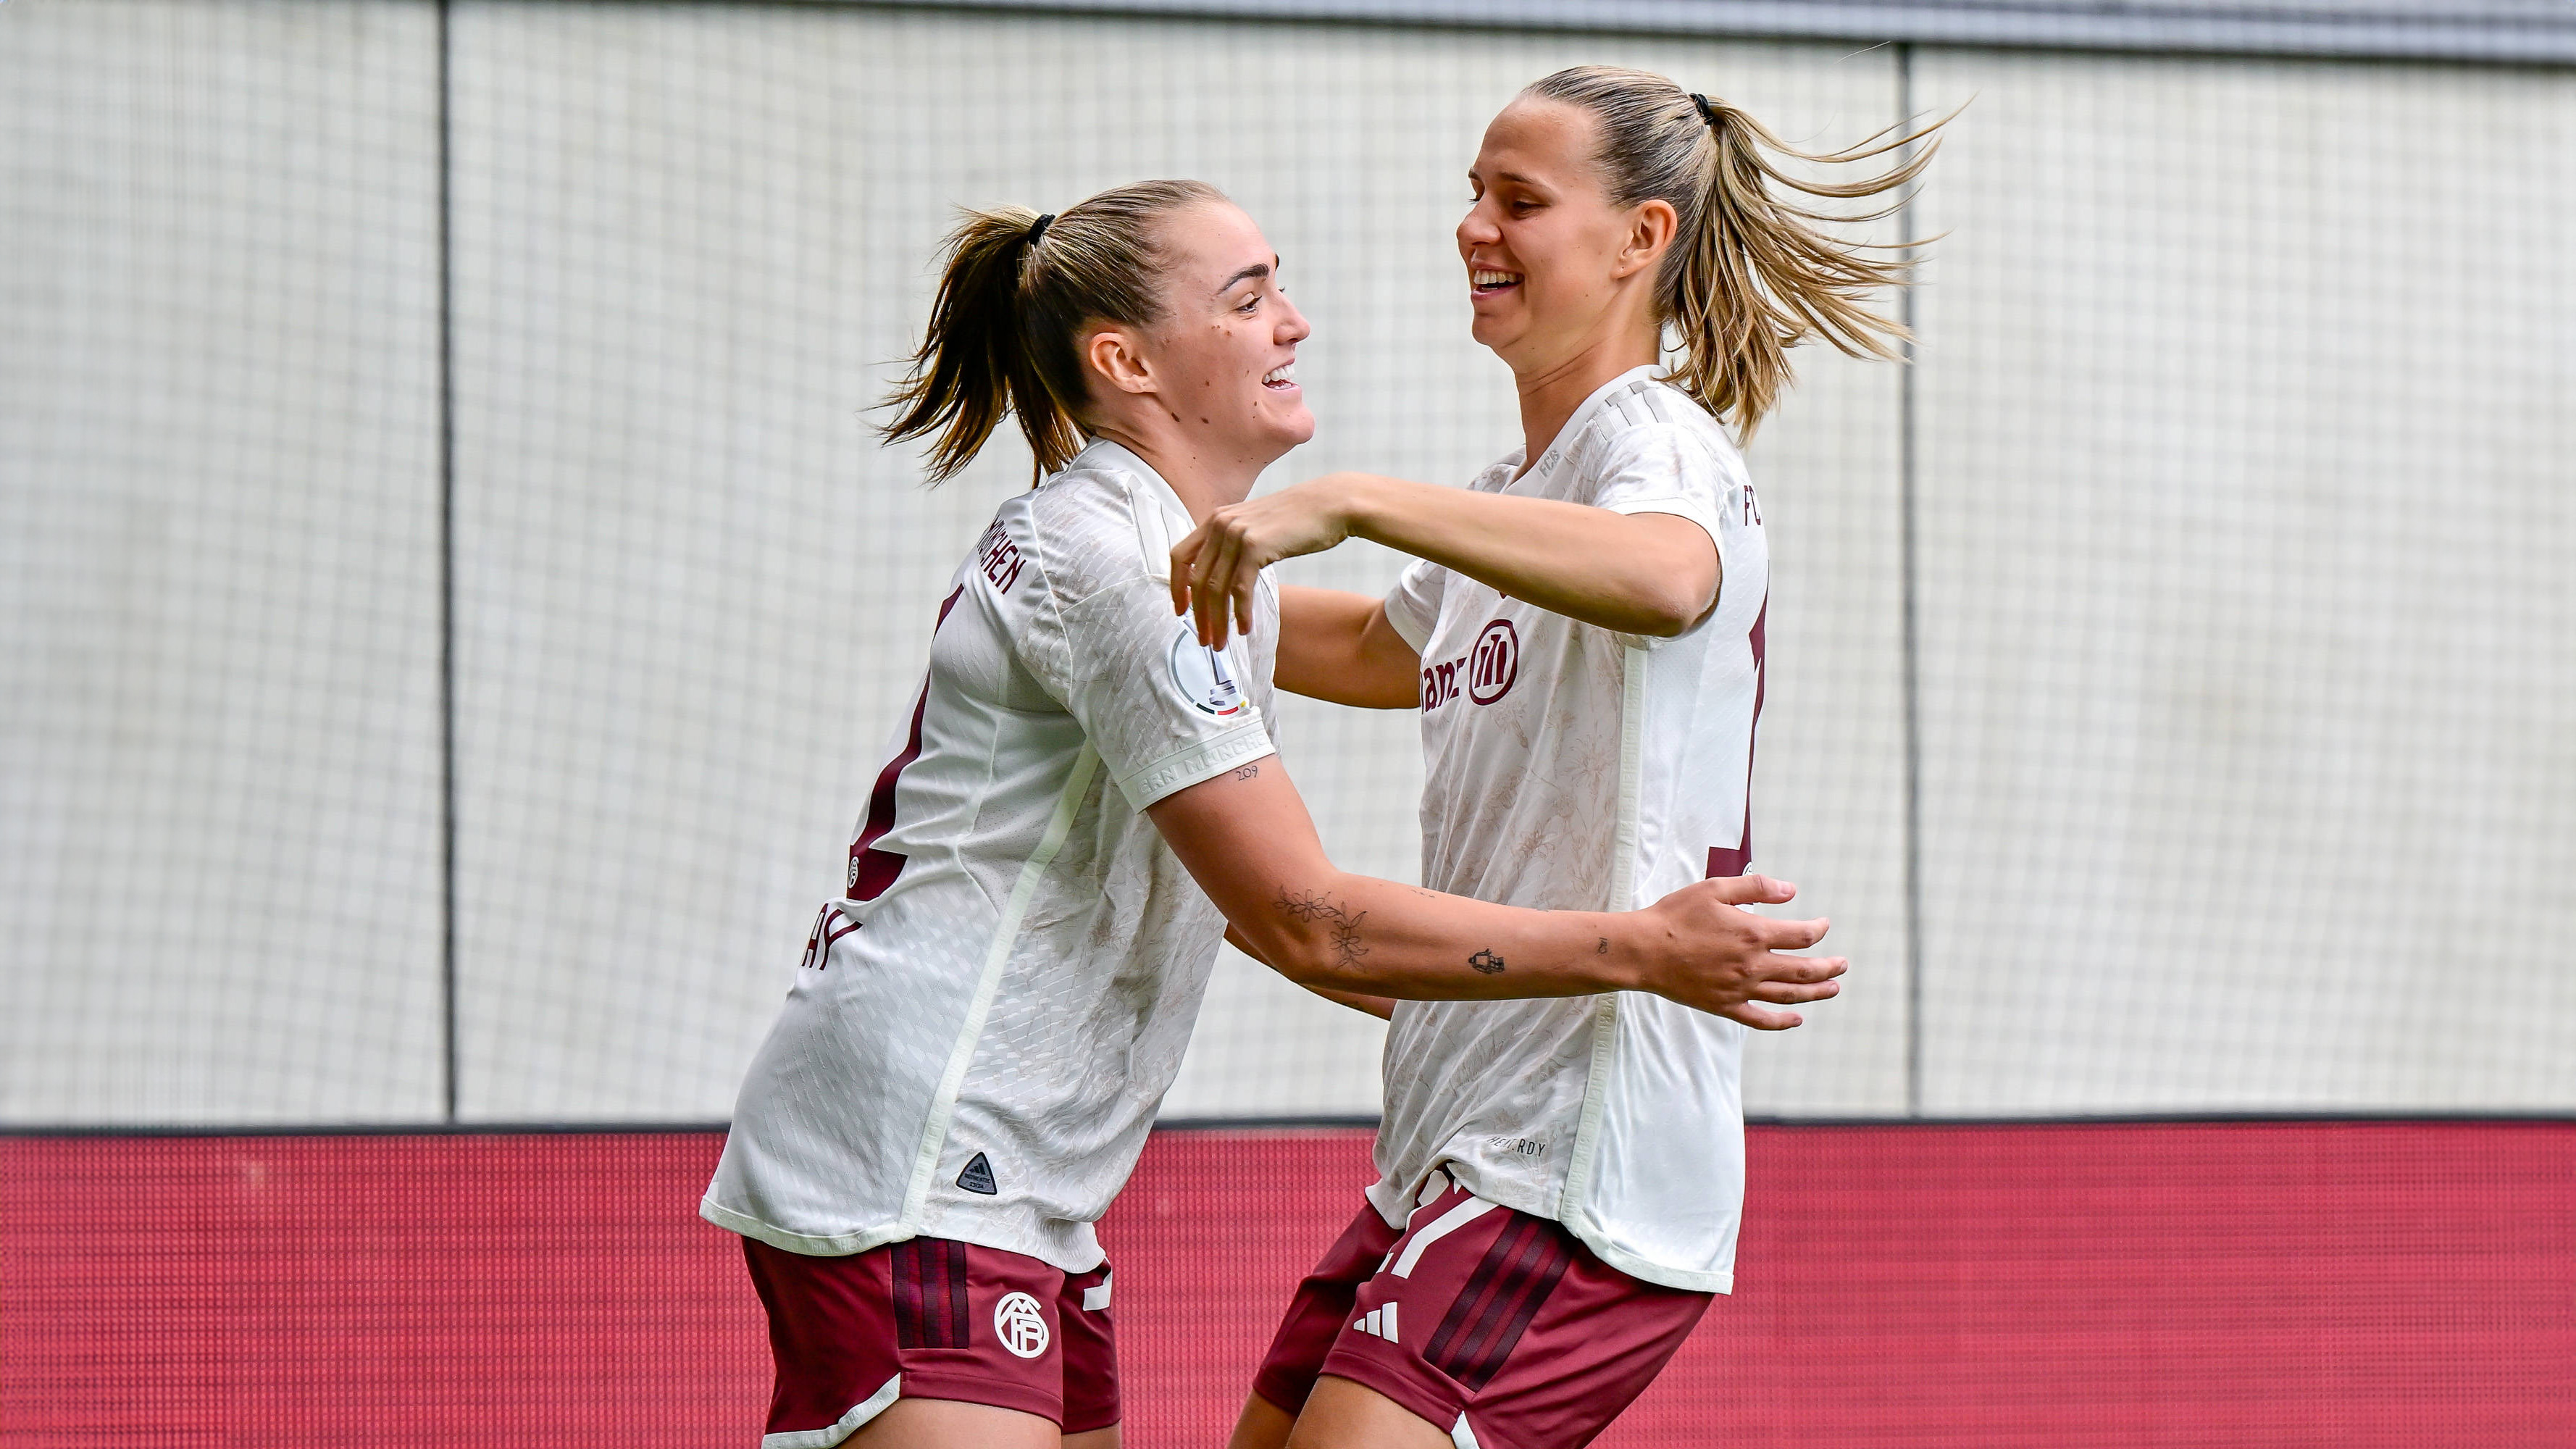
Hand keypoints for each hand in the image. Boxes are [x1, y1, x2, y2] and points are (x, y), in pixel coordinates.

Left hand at [1170, 475, 1369, 647]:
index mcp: (1215, 519)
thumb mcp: (1255, 527)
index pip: (1180, 556)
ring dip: (1217, 621)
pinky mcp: (1255, 545)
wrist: (1331, 505)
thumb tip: (1220, 578)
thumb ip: (1233, 545)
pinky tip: (1245, 628)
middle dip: (1198, 615)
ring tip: (1221, 643)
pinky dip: (1240, 613)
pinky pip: (1240, 589)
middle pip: (1196, 579)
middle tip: (1205, 640)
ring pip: (1216, 588)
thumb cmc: (1298, 520)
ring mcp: (1236, 533)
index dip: (1176, 587)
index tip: (1181, 612)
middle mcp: (1220, 523)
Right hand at [1630, 875, 1844, 1028]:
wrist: (1643, 951)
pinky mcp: (1725, 1007)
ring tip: (1833, 989)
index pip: (1802, 936)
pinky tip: (1797, 1019)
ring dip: (1816, 993)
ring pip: (1789, 995)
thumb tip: (1792, 890)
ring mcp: (1740, 989)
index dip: (1819, 930)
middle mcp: (1753, 965)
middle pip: (1805, 970)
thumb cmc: (1676, 915)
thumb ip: (1756, 888)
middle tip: (1843, 965)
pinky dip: (1782, 1022)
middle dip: (1829, 967)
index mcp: (1754, 933)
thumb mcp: (1715, 889)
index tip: (1823, 925)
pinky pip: (1761, 1019)